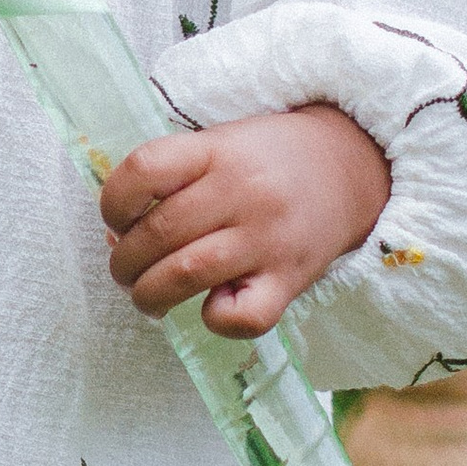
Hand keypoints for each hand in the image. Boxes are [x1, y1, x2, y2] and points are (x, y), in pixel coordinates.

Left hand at [101, 104, 391, 339]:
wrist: (353, 168)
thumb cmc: (269, 160)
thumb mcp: (220, 144)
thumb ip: (172, 181)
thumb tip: (117, 238)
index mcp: (217, 150)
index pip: (143, 170)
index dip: (113, 203)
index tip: (116, 221)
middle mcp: (242, 191)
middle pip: (156, 233)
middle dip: (123, 263)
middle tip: (126, 271)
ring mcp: (267, 237)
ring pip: (185, 275)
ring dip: (149, 295)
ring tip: (149, 297)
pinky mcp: (290, 279)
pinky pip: (241, 317)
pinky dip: (215, 320)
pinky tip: (214, 306)